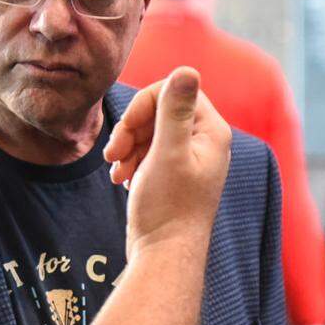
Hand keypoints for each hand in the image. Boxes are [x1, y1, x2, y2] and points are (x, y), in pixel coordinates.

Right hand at [104, 67, 230, 260]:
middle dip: (131, 128)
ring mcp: (187, 159)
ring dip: (126, 145)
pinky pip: (145, 151)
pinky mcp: (170, 174)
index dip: (143, 106)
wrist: (163, 256)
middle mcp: (203, 142)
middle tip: (114, 154)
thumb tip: (187, 68)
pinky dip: (129, 160)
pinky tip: (120, 178)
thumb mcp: (167, 153)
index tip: (126, 132)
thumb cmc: (168, 208)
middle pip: (158, 110)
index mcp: (211, 132)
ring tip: (115, 169)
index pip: (173, 92)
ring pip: (148, 130)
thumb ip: (174, 111)